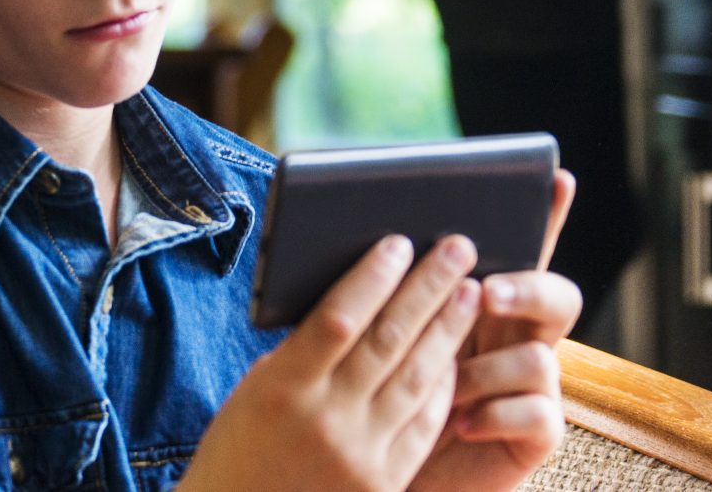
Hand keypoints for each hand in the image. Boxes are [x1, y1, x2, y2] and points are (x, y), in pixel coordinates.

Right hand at [178, 234, 482, 491]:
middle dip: (427, 288)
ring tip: (469, 292)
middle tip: (457, 249)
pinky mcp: (383, 483)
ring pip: (415, 378)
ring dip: (447, 330)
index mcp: (283, 387)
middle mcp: (326, 419)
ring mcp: (360, 454)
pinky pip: (423, 424)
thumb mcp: (256, 391)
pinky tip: (454, 354)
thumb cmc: (242, 448)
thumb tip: (355, 299)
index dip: (372, 277)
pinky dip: (441, 385)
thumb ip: (302, 352)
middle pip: (387, 340)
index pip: (338, 317)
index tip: (399, 243)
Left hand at [407, 170, 579, 491]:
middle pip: (558, 295)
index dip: (545, 215)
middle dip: (526, 288)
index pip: (522, 250)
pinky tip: (461, 422)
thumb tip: (377, 241)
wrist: (383, 468)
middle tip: (484, 290)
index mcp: (486, 304)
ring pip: (543, 358)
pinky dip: (495, 414)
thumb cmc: (379, 395)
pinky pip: (538, 414)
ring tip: (449, 389)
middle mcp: (518, 338)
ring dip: (488, 369)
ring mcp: (533, 386)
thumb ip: (390, 295)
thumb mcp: (379, 337)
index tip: (555, 177)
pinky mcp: (535, 434)